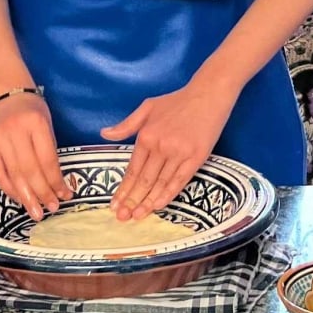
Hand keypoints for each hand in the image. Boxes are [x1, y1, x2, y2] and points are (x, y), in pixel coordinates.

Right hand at [0, 92, 69, 220]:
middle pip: (30, 170)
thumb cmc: (32, 111)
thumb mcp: (47, 125)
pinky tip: (20, 199)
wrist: (6, 94)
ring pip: (14, 175)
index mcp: (36, 124)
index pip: (47, 159)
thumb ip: (49, 152)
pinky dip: (10, 190)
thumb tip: (56, 185)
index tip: (65, 195)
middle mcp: (15, 132)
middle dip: (42, 193)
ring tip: (37, 212)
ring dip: (26, 197)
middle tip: (52, 209)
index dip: (56, 181)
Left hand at [101, 80, 236, 220]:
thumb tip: (104, 134)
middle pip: (144, 180)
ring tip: (137, 217)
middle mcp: (160, 146)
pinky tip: (158, 205)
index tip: (115, 204)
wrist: (208, 94)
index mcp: (146, 136)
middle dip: (131, 201)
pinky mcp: (196, 157)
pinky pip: (180, 180)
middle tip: (122, 218)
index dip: (123, 189)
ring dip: (148, 202)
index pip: (132, 169)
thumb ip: (126, 125)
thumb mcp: (147, 107)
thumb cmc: (177, 100)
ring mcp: (179, 153)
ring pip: (160, 183)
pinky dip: (168, 194)